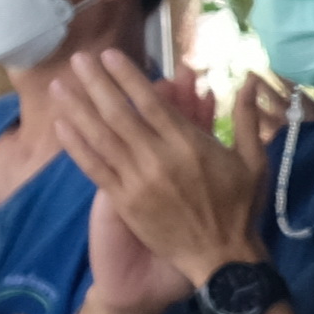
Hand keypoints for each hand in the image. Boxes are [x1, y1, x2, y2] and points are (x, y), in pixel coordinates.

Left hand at [55, 50, 273, 292]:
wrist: (221, 257)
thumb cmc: (241, 208)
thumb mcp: (254, 160)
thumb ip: (245, 118)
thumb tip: (249, 79)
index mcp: (190, 145)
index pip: (151, 103)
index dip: (128, 77)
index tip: (110, 55)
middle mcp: (159, 158)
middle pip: (120, 113)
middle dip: (96, 84)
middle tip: (77, 60)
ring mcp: (138, 180)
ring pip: (102, 137)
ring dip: (78, 109)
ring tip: (60, 86)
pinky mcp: (125, 201)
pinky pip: (95, 168)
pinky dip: (77, 147)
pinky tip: (62, 126)